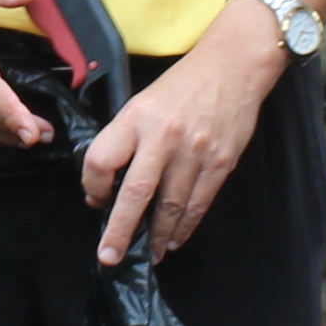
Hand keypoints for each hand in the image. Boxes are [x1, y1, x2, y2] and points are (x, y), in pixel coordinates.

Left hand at [83, 28, 281, 268]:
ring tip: (147, 254)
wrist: (232, 67)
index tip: (96, 201)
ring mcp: (195, 151)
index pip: (102, 160)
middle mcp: (164, 136)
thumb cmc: (180, 87)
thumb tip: (108, 189)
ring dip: (156, 236)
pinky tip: (174, 239)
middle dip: (120, 231)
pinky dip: (184, 227)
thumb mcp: (141, 104)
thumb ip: (124, 141)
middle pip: (135, 193)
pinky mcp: (221, 163)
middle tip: (110, 258)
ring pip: (170, 207)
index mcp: (136, 118)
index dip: (93, 187)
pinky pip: (198, 204)